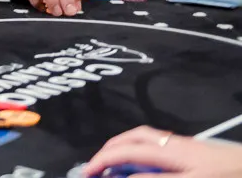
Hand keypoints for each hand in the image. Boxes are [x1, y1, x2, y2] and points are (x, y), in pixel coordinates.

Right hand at [84, 126, 241, 176]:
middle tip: (96, 166)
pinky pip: (156, 144)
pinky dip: (140, 150)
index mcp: (168, 151)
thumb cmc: (224, 176)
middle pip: (132, 137)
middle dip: (109, 149)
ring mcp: (182, 145)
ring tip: (114, 164)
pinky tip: (143, 164)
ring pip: (144, 138)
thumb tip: (125, 177)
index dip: (103, 161)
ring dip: (124, 147)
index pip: (126, 151)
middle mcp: (172, 143)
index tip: (87, 172)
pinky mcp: (192, 150)